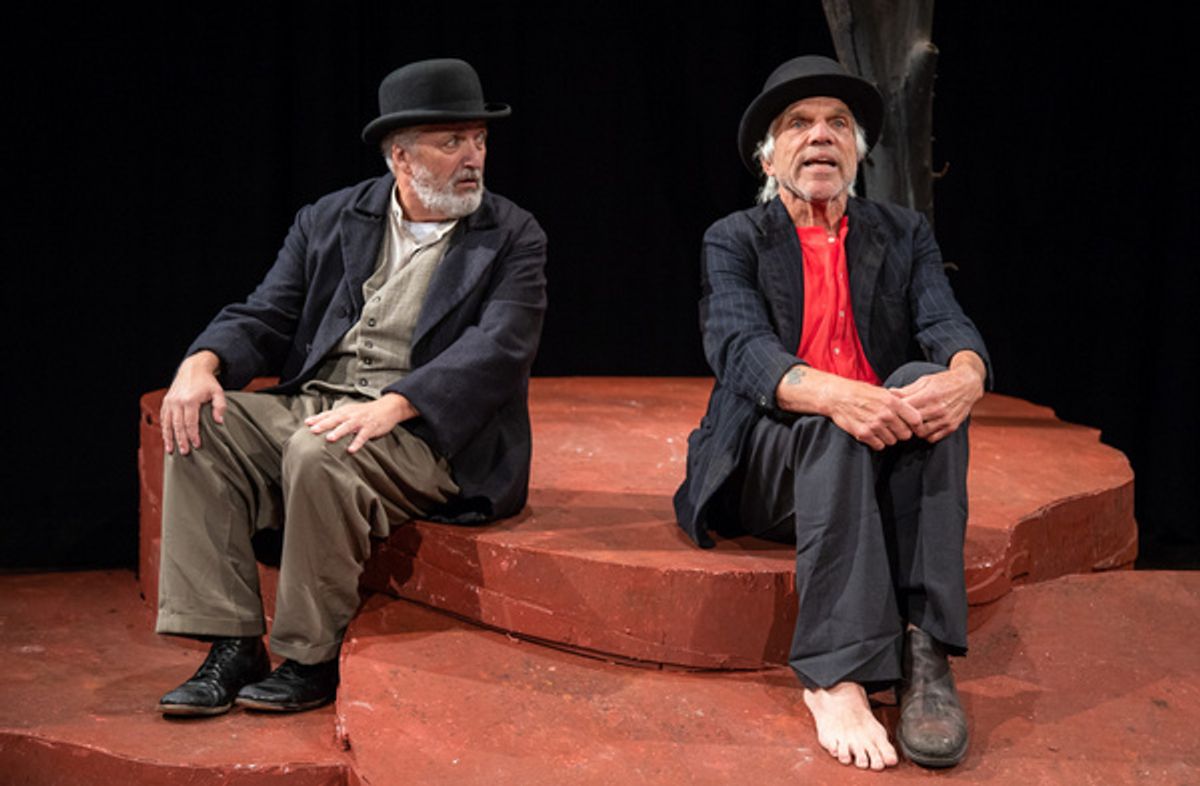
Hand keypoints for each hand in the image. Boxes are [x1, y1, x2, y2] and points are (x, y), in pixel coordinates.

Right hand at [160, 351, 224, 454]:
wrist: (193, 368)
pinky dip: (164, 429)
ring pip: (168, 423)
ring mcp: (170, 401)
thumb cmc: (207, 382)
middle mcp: (177, 401)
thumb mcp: (218, 392)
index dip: (193, 435)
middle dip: (181, 440)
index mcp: (190, 400)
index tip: (197, 445)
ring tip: (171, 451)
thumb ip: (220, 406)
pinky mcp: (166, 402)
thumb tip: (219, 422)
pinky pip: (164, 418)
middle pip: (178, 425)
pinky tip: (167, 439)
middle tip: (185, 452)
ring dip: (169, 438)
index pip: (190, 422)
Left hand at [305, 393, 418, 453]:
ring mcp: (361, 421)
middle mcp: (351, 415)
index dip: (318, 418)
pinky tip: (351, 450)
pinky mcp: (371, 427)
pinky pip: (363, 436)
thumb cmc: (366, 412)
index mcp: (345, 411)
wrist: (388, 408)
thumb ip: (337, 417)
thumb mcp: (351, 411)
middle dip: (324, 424)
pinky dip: (357, 442)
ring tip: (329, 438)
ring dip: (339, 432)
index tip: (307, 423)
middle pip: (336, 419)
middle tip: (313, 430)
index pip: (329, 414)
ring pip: (348, 426)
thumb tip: (318, 423)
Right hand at [777, 365, 922, 450]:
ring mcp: (874, 425)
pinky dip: (877, 442)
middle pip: (905, 434)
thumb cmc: (859, 392)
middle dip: (901, 432)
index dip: (915, 425)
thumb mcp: (881, 391)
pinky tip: (872, 433)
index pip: (916, 420)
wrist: (836, 396)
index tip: (912, 426)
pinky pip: (879, 446)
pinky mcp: (864, 434)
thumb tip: (913, 411)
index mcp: (892, 401)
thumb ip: (897, 401)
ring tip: (880, 429)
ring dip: (888, 437)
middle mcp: (885, 414)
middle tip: (893, 427)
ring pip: (892, 441)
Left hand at [893, 354, 984, 442]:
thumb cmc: (943, 381)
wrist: (968, 385)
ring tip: (910, 424)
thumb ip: (907, 390)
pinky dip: (925, 435)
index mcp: (929, 395)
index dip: (896, 411)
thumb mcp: (925, 381)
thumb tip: (889, 392)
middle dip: (903, 422)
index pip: (906, 408)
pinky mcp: (951, 427)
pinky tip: (922, 427)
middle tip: (899, 420)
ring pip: (921, 433)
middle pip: (912, 423)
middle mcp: (938, 409)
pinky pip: (932, 438)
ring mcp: (945, 420)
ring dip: (913, 430)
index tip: (892, 410)